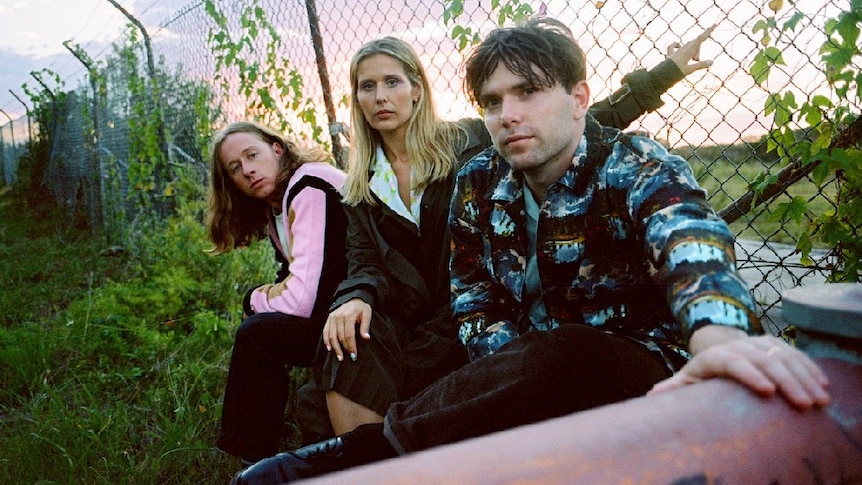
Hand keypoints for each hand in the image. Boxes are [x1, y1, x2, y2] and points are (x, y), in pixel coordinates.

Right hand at [323, 298, 371, 361]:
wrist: (352, 295)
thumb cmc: (361, 306)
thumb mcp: (367, 313)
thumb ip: (365, 326)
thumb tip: (366, 338)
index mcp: (348, 316)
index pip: (349, 335)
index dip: (351, 346)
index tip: (354, 355)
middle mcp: (338, 317)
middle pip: (340, 337)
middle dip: (344, 349)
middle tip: (348, 358)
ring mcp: (332, 317)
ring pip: (331, 336)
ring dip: (335, 348)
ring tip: (339, 357)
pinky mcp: (328, 318)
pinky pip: (325, 331)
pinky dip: (326, 340)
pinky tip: (329, 348)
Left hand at [648, 333, 830, 409]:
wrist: (718, 347)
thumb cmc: (702, 371)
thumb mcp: (687, 378)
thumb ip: (674, 387)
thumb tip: (653, 394)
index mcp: (716, 356)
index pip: (734, 363)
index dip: (750, 375)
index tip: (767, 391)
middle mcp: (739, 346)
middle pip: (765, 361)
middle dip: (787, 382)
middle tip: (803, 404)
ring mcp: (759, 343)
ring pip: (784, 357)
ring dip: (804, 378)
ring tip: (819, 400)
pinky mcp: (775, 344)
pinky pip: (796, 355)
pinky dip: (810, 369)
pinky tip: (822, 385)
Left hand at [666, 24, 715, 74]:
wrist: (660, 76)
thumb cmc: (674, 73)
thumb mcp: (689, 70)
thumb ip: (700, 65)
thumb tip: (712, 61)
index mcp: (688, 51)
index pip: (700, 39)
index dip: (707, 32)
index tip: (714, 24)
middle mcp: (682, 49)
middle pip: (695, 44)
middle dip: (699, 50)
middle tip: (696, 60)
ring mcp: (676, 51)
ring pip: (688, 45)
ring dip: (693, 51)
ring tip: (693, 60)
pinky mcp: (670, 54)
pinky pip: (674, 46)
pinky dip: (678, 45)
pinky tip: (679, 46)